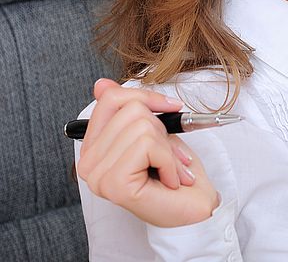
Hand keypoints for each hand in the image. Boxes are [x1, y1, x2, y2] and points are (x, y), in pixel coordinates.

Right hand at [76, 78, 220, 227]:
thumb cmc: (176, 173)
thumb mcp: (156, 132)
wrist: (194, 208)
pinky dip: (170, 161)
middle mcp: (88, 162)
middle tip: (168, 155)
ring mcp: (97, 175)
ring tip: (171, 169)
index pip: (110, 99)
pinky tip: (171, 180)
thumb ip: (131, 110)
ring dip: (168, 148)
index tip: (171, 106)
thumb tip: (101, 84)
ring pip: (142, 127)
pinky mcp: (114, 184)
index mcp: (94, 146)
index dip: (145, 96)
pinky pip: (148, 146)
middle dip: (162, 129)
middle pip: (131, 110)